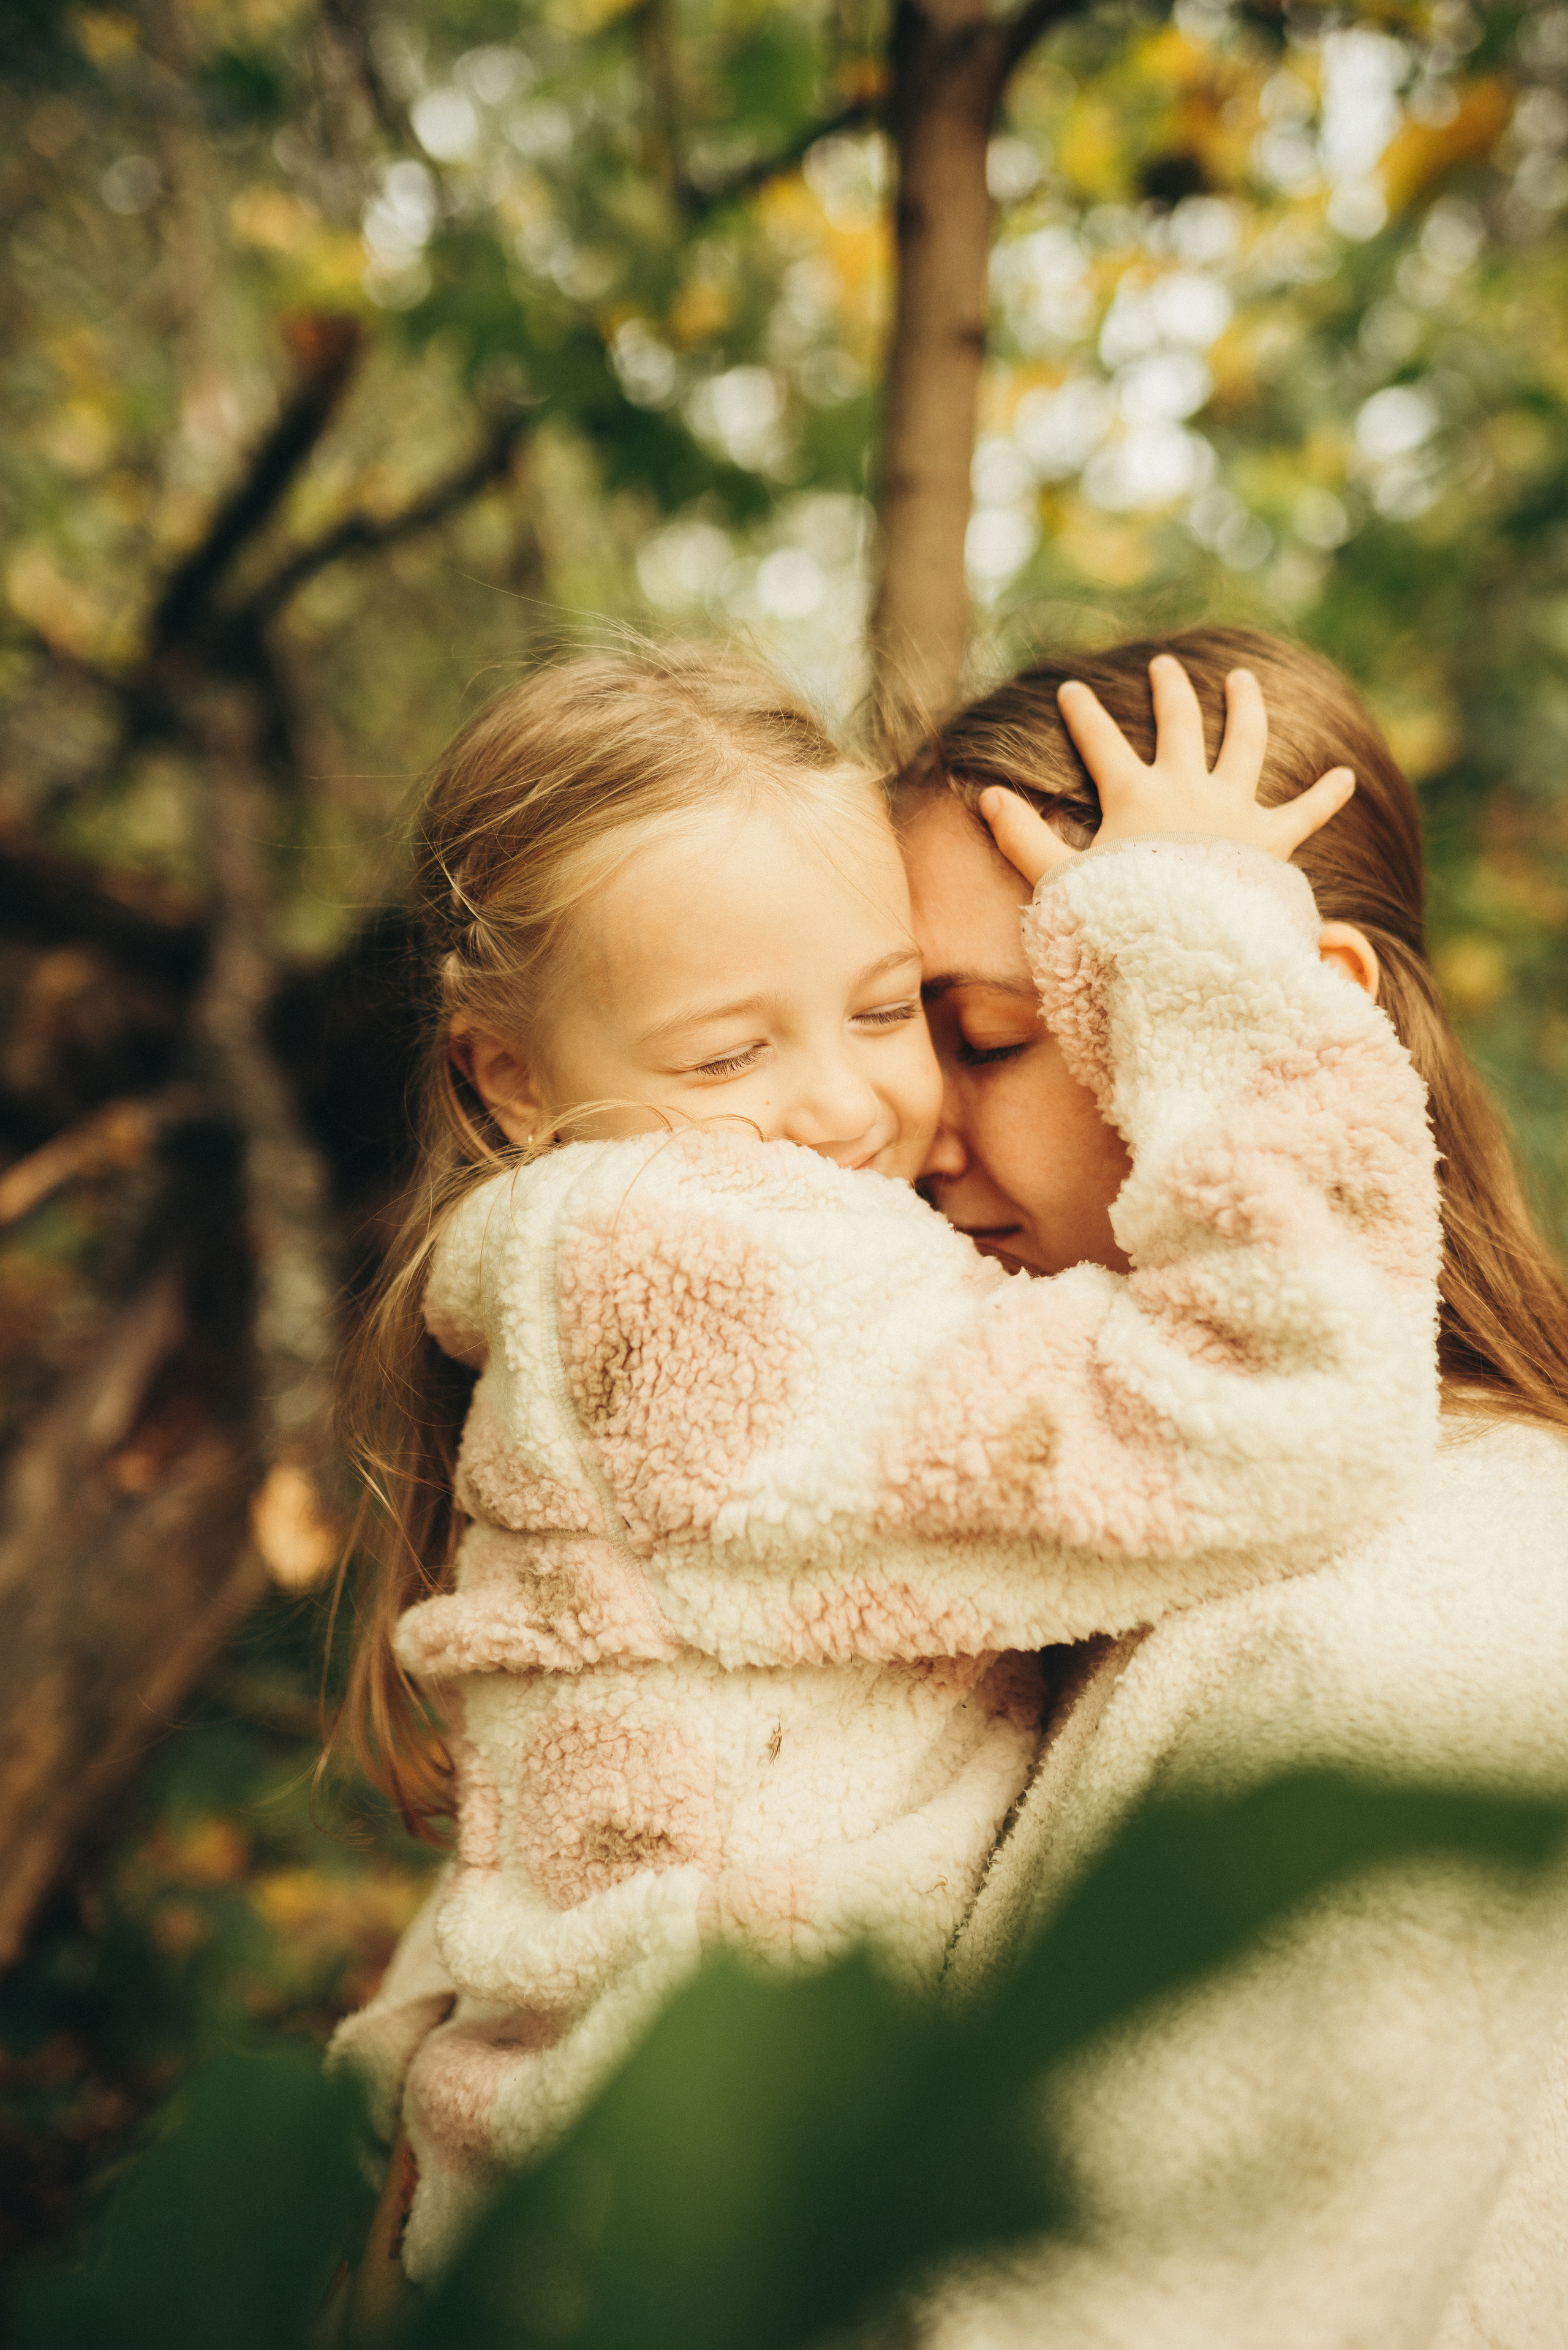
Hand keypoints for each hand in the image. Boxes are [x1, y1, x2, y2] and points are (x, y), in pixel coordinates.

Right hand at [978, 655, 1354, 888]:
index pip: (1102, 742)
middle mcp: (1188, 789)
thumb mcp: (1061, 882)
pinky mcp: (1271, 841)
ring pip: (1244, 742)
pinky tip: (1346, 775)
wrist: (1189, 950)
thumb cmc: (1122, 921)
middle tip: (1164, 666)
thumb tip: (985, 798)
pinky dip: (1326, 795)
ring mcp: (1234, 810)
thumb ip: (1023, 840)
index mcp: (1135, 796)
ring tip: (1244, 679)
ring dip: (1246, 707)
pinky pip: (1305, 813)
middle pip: (1180, 723)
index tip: (1073, 689)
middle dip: (1169, 690)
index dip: (1083, 713)